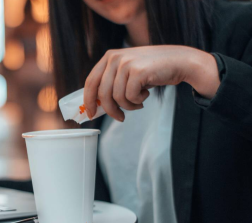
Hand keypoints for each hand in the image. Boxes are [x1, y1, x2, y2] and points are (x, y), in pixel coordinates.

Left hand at [84, 45, 219, 121]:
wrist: (180, 61)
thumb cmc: (152, 71)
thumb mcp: (127, 72)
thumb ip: (112, 83)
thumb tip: (96, 105)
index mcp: (109, 57)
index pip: (90, 82)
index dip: (88, 100)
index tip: (91, 114)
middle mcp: (114, 58)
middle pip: (102, 93)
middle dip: (110, 110)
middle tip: (120, 118)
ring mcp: (126, 63)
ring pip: (117, 98)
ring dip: (129, 106)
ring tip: (139, 102)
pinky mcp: (138, 71)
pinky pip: (130, 97)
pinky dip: (138, 101)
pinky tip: (146, 94)